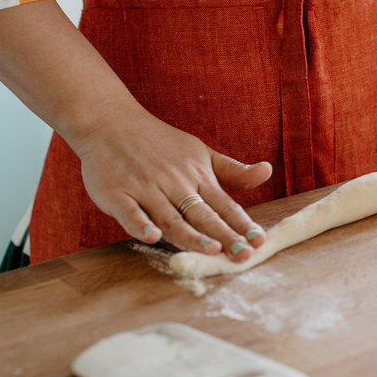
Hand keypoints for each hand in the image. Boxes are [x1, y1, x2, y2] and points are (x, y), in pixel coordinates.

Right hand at [73, 110, 271, 260]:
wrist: (109, 122)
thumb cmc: (159, 143)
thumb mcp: (201, 153)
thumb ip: (232, 170)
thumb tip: (267, 171)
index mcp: (197, 176)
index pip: (224, 204)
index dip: (241, 223)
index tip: (260, 241)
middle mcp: (174, 183)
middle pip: (202, 214)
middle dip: (224, 235)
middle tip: (243, 254)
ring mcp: (145, 189)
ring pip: (170, 216)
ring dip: (190, 234)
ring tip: (210, 250)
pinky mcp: (116, 193)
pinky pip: (129, 212)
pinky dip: (140, 224)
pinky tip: (152, 238)